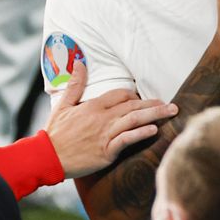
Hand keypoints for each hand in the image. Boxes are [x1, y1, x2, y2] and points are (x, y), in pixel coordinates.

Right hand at [46, 63, 178, 176]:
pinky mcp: (106, 151)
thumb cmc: (56, 133)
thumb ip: (75, 84)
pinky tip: (154, 130)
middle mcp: (102, 118)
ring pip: (134, 120)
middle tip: (172, 104)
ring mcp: (105, 134)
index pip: (120, 94)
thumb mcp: (63, 105)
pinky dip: (141, 134)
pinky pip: (127, 140)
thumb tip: (80, 62)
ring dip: (155, 115)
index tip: (144, 99)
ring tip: (171, 113)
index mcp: (93, 106)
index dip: (135, 95)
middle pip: (133, 105)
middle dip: (154, 104)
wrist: (47, 157)